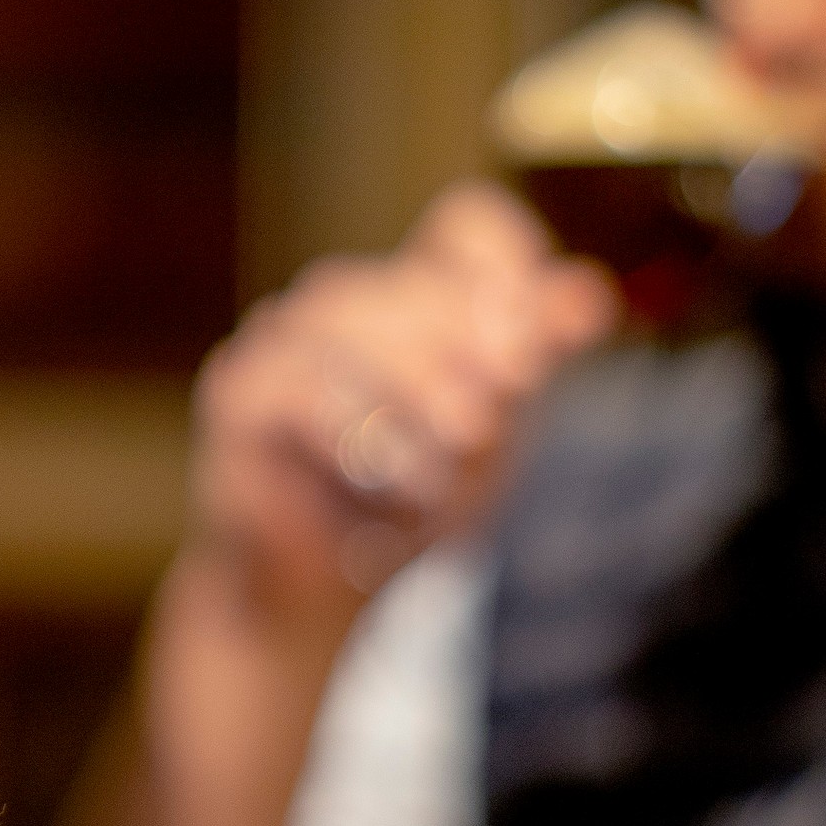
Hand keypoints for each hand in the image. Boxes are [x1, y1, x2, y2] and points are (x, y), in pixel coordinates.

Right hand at [190, 182, 615, 622]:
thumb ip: (531, 358)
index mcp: (417, 299)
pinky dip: (355, 432)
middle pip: (408, 279)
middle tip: (496, 413)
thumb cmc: (407, 503)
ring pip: (346, 320)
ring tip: (458, 450)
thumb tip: (586, 294)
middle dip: (464, 343)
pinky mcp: (238, 393)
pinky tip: (393, 482)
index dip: (509, 272)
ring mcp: (283, 340)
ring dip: (416, 387)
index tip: (534, 348)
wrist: (323, 594)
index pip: (469, 231)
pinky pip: (298, 385)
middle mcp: (345, 305)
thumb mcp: (494, 433)